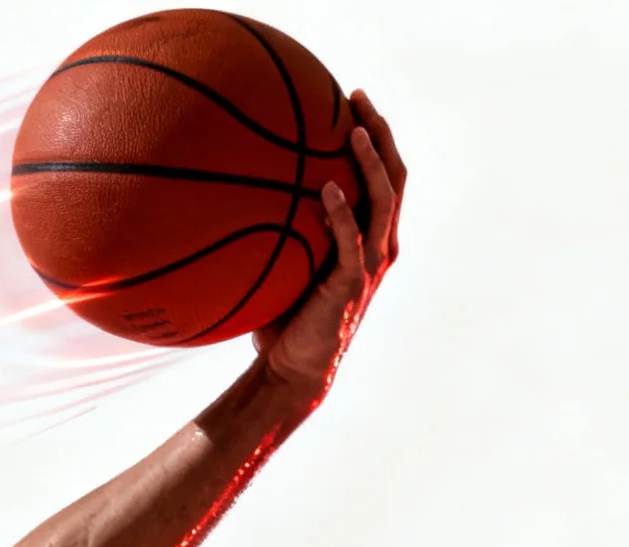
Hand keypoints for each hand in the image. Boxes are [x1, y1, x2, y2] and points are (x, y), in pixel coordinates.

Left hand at [252, 89, 405, 395]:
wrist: (290, 368)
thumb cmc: (282, 318)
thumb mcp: (285, 264)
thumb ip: (279, 229)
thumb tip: (235, 191)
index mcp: (371, 238)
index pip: (384, 177)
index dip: (377, 137)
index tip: (354, 101)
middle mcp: (379, 246)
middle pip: (393, 176)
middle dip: (380, 132)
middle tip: (359, 97)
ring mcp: (369, 264)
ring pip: (384, 200)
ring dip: (371, 162)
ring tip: (355, 130)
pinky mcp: (351, 283)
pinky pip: (351, 240)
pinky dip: (342, 213)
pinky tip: (326, 188)